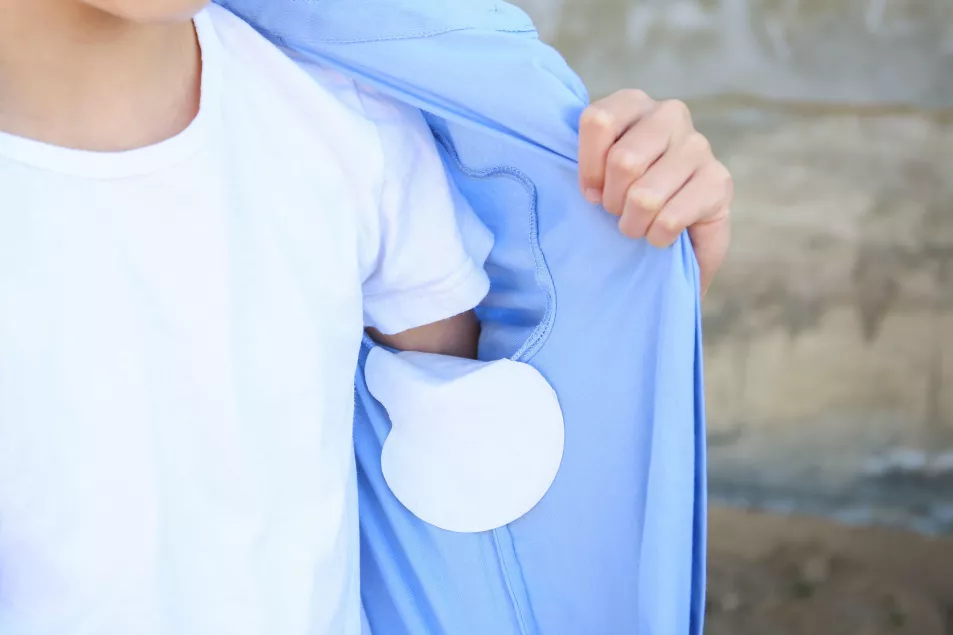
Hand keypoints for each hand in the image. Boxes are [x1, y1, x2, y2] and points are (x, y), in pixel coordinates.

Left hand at [577, 90, 731, 294]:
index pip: (598, 121)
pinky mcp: (719, 182)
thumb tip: (588, 187)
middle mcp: (670, 115)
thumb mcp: (599, 172)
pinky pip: (669, 218)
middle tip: (618, 211)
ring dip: (633, 224)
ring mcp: (698, 147)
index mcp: (634, 103)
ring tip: (638, 225)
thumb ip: (587, 161)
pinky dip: (657, 237)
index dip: (588, 167)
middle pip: (623, 161)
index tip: (591, 192)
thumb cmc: (626, 196)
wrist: (676, 231)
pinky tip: (661, 235)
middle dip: (613, 200)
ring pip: (645, 195)